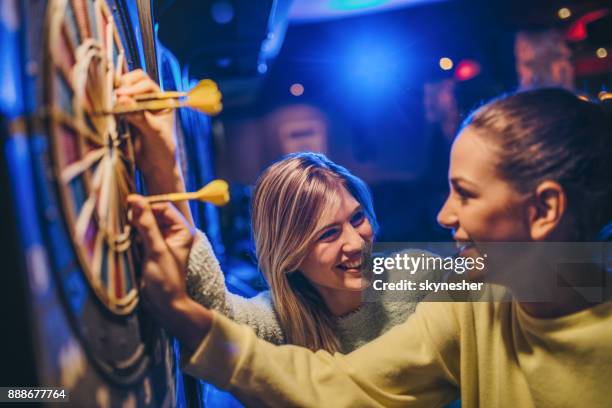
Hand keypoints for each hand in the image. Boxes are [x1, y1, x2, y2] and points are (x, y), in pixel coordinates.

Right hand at [116, 69, 176, 173]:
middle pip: (132, 81)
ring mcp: (134, 106)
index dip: (133, 87)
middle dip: (122, 86)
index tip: (122, 96)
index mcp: (162, 100)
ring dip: (113, 94)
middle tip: (114, 97)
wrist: (155, 167)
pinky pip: (113, 104)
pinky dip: (109, 104)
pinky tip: (105, 110)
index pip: (146, 84)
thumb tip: (122, 99)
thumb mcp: (154, 132)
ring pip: (121, 91)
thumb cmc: (162, 149)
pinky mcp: (122, 115)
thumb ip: (140, 116)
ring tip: (108, 103)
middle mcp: (148, 100)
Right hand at [129, 194, 212, 349]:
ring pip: (143, 224)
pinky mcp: (150, 248)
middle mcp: (173, 232)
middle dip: (138, 216)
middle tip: (123, 221)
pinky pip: (138, 235)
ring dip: (132, 226)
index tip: (128, 204)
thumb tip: (136, 200)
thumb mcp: (156, 250)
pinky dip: (131, 236)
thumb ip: (146, 225)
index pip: (163, 207)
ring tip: (124, 234)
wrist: (164, 304)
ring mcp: (161, 240)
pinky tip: (125, 242)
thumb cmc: (166, 279)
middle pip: (152, 214)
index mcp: (182, 230)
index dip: (147, 205)